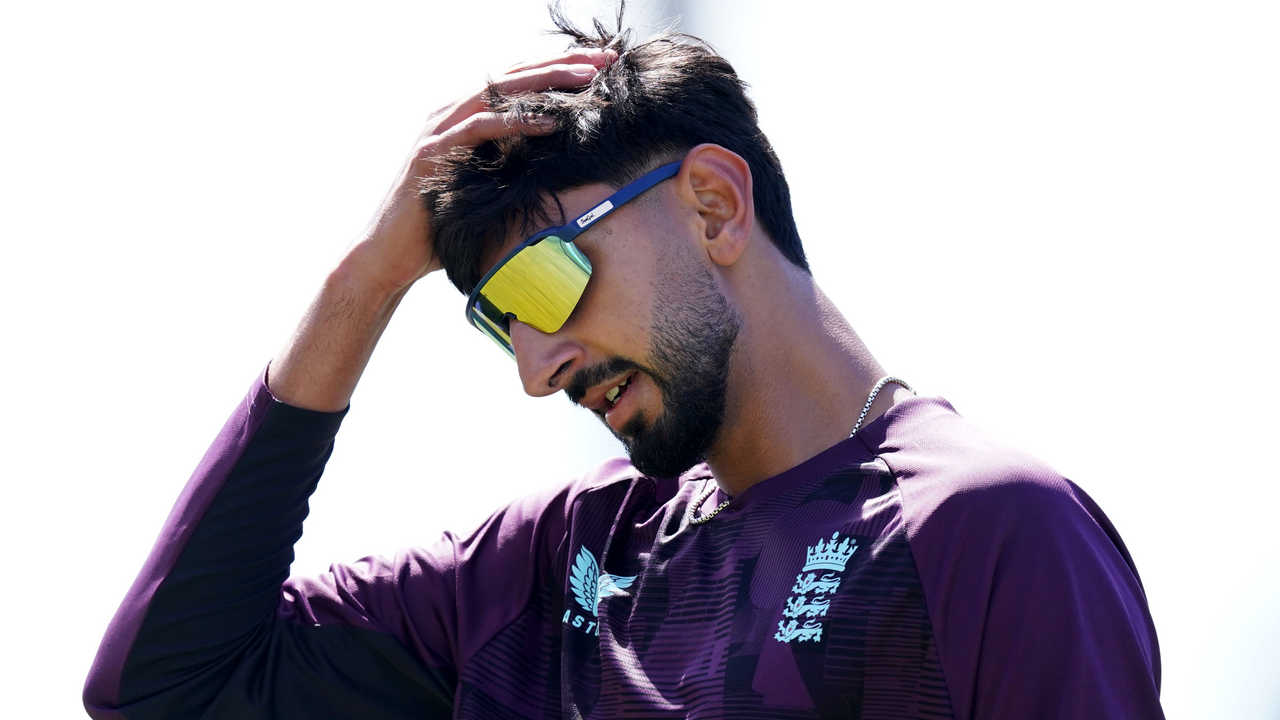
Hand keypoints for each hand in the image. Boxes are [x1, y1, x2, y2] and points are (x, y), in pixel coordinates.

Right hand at [345, 48, 616, 295]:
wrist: (391, 255)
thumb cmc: (442, 227)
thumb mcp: (487, 189)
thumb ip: (513, 170)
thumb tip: (560, 173)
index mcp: (465, 117)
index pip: (517, 83)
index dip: (558, 70)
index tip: (602, 66)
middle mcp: (451, 113)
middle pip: (513, 77)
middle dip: (562, 65)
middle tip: (605, 59)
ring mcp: (439, 129)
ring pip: (499, 92)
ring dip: (547, 83)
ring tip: (587, 79)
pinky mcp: (433, 151)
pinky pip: (481, 129)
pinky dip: (518, 123)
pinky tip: (552, 122)